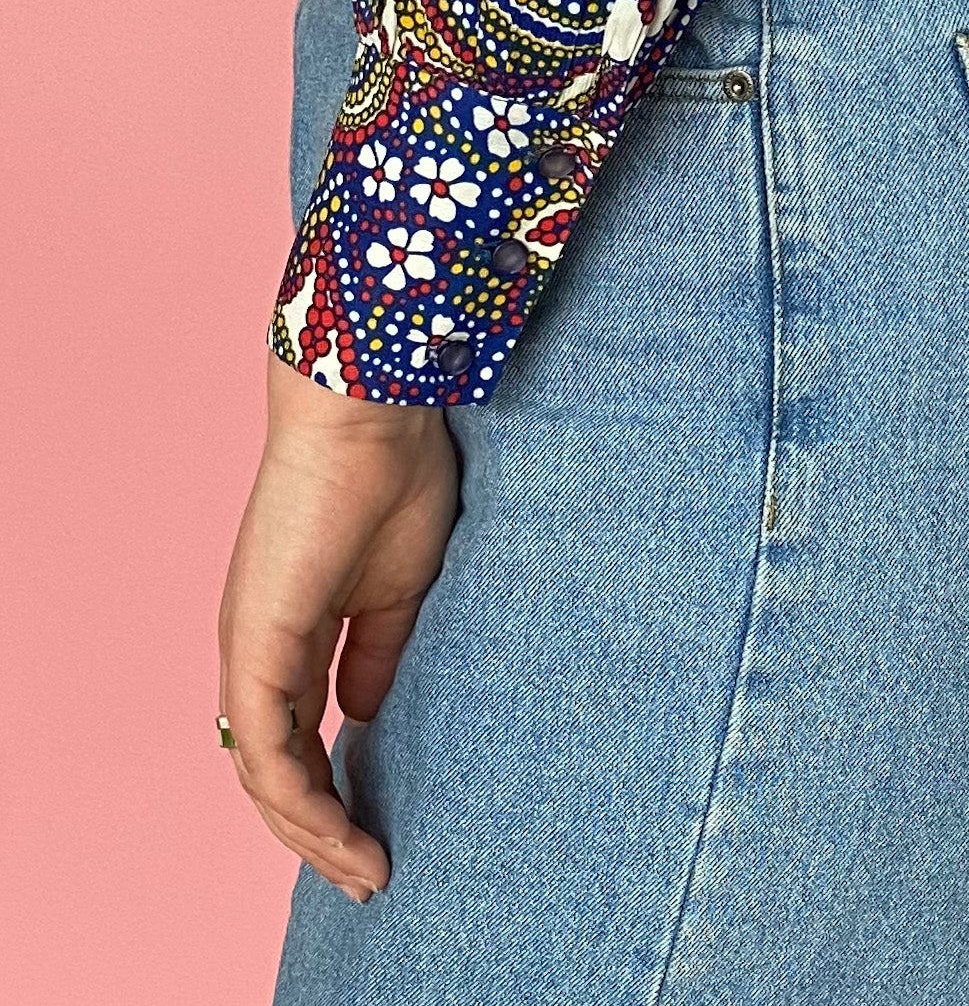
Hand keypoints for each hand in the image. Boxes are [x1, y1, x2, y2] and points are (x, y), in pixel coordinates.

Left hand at [217, 352, 460, 899]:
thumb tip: (363, 716)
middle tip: (368, 877)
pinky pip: (268, 752)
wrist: (373, 410)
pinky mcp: (258, 642)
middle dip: (316, 834)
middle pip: (270, 771)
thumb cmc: (393, 473)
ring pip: (262, 775)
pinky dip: (303, 805)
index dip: (328, 794)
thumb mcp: (398, 586)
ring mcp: (251, 645)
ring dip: (312, 835)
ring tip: (365, 871)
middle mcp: (256, 645)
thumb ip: (375, 652)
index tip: (375, 839)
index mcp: (289, 627)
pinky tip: (342, 835)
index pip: (292, 736)